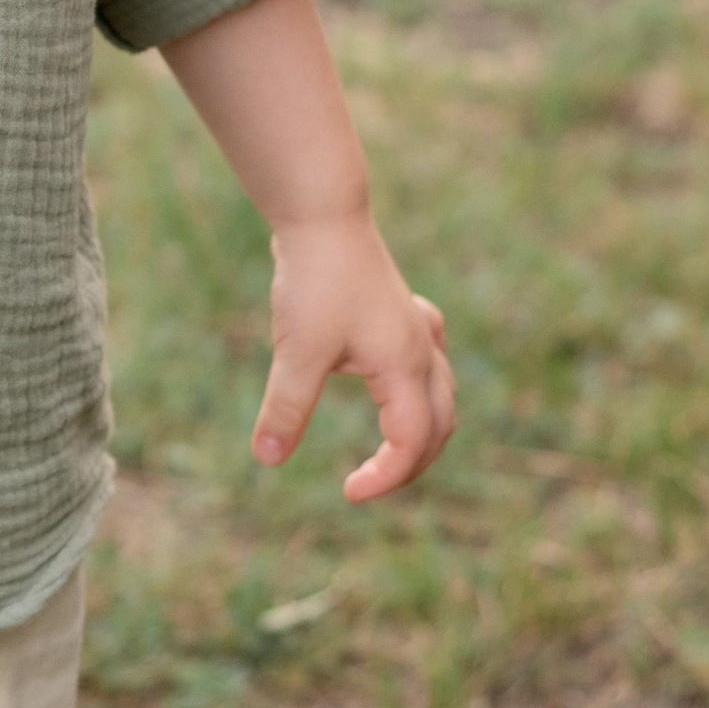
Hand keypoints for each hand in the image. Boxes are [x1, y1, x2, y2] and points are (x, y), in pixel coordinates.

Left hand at [250, 211, 453, 500]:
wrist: (323, 215)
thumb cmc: (314, 280)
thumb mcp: (296, 351)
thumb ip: (285, 408)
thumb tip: (267, 459)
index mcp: (405, 368)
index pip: (410, 444)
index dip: (385, 477)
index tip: (348, 492)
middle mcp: (422, 351)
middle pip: (438, 427)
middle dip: (410, 464)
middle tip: (368, 484)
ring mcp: (417, 329)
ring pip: (440, 394)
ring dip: (422, 430)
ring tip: (391, 451)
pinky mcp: (401, 311)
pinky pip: (429, 358)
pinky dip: (420, 384)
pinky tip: (397, 377)